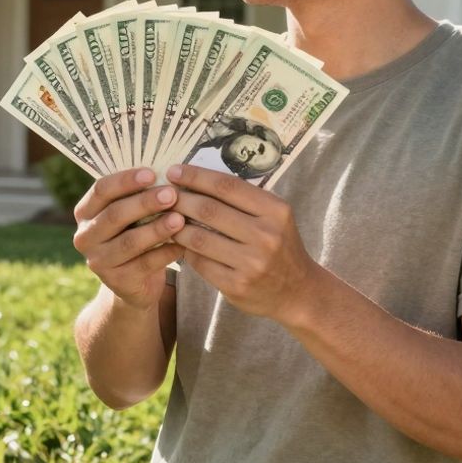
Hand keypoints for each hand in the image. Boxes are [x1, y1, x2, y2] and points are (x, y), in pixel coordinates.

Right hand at [72, 168, 187, 310]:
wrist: (133, 281)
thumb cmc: (135, 233)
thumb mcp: (130, 214)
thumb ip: (138, 195)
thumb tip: (169, 171)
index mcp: (85, 212)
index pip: (101, 190)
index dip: (126, 180)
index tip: (153, 173)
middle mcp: (85, 236)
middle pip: (115, 215)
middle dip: (145, 202)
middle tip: (172, 194)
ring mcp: (98, 262)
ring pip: (129, 242)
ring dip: (157, 228)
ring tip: (180, 219)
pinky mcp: (117, 282)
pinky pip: (145, 265)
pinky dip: (166, 253)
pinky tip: (184, 244)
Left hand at [165, 164, 317, 322]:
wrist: (299, 291)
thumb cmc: (280, 246)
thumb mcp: (274, 217)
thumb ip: (244, 200)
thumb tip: (197, 179)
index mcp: (275, 210)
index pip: (227, 186)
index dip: (196, 176)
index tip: (174, 171)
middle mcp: (266, 235)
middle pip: (209, 210)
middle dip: (180, 199)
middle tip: (163, 194)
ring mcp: (251, 263)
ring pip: (199, 237)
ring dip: (176, 226)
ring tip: (165, 218)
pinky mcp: (237, 286)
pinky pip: (200, 263)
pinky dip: (185, 250)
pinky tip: (179, 243)